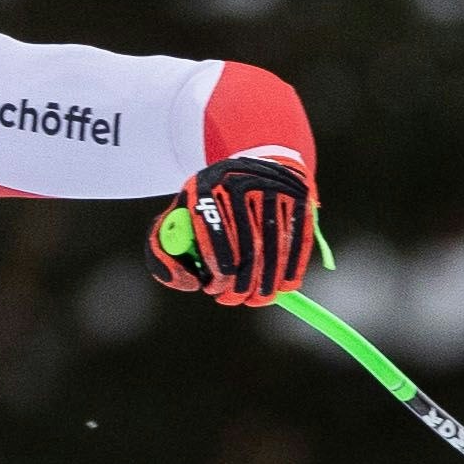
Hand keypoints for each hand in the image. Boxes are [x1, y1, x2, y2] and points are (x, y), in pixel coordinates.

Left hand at [149, 154, 315, 305]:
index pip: (214, 239)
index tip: (214, 290)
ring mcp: (274, 187)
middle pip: (247, 247)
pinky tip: (283, 286)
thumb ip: (163, 250)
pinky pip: (297, 241)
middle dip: (242, 284)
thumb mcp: (179, 217)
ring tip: (258, 298)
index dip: (216, 273)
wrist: (255, 164)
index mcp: (205, 186)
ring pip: (275, 248)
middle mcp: (241, 181)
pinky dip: (291, 269)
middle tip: (237, 299)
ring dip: (268, 283)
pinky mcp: (300, 195)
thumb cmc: (211, 203)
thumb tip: (190, 282)